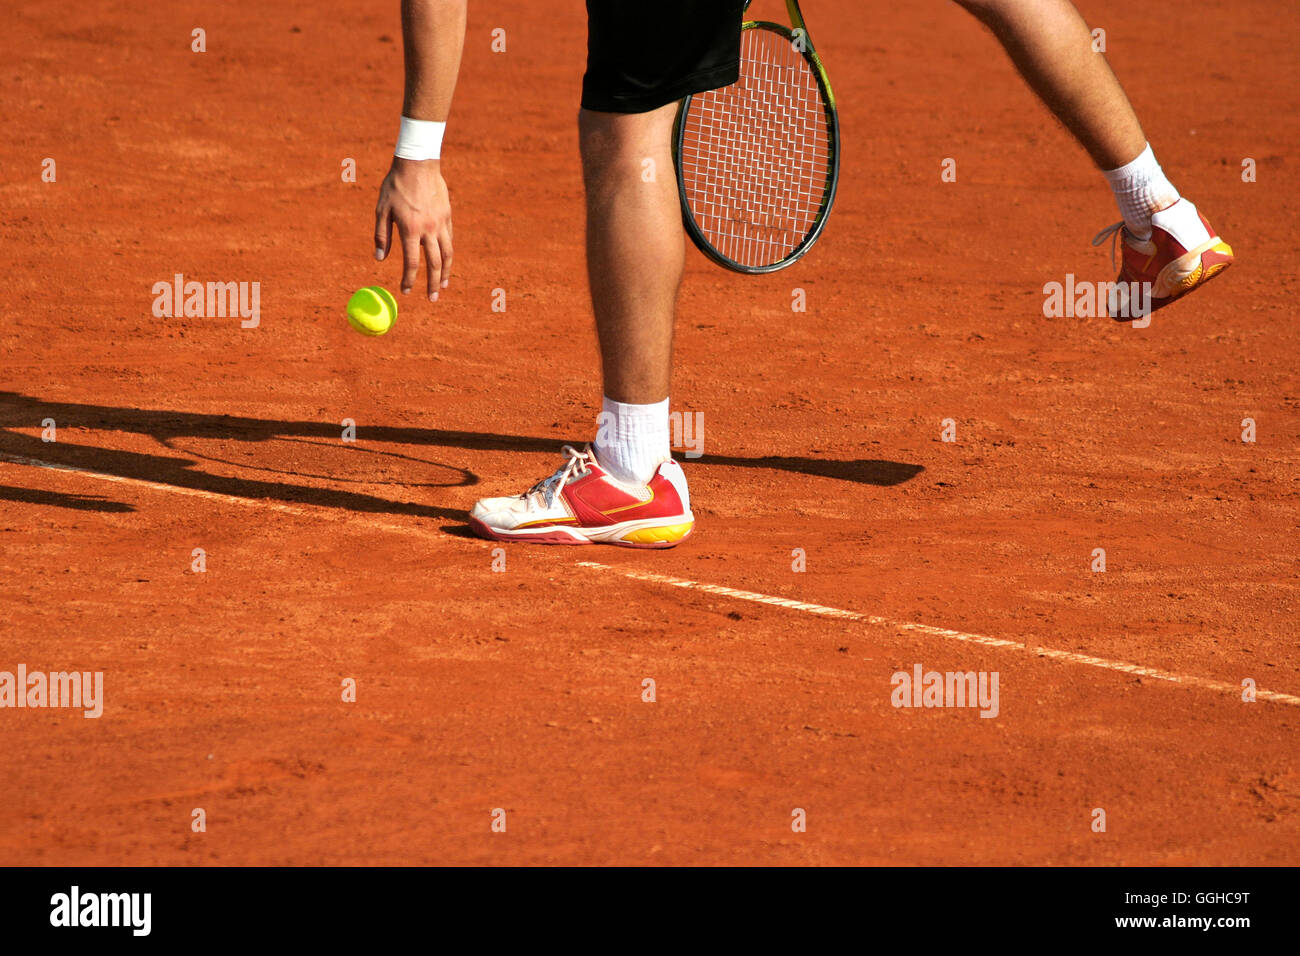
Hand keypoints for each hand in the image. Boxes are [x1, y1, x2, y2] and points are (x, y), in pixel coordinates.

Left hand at [374, 157, 452, 300]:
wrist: (418, 164)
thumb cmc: (395, 186)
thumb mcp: (382, 210)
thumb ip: (382, 236)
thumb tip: (380, 259)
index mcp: (410, 229)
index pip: (412, 262)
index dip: (409, 280)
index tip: (405, 291)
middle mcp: (428, 229)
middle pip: (434, 264)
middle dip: (432, 284)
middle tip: (431, 299)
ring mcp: (440, 223)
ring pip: (447, 255)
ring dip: (446, 274)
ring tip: (444, 287)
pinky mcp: (447, 217)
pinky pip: (449, 240)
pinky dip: (448, 255)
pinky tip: (445, 263)